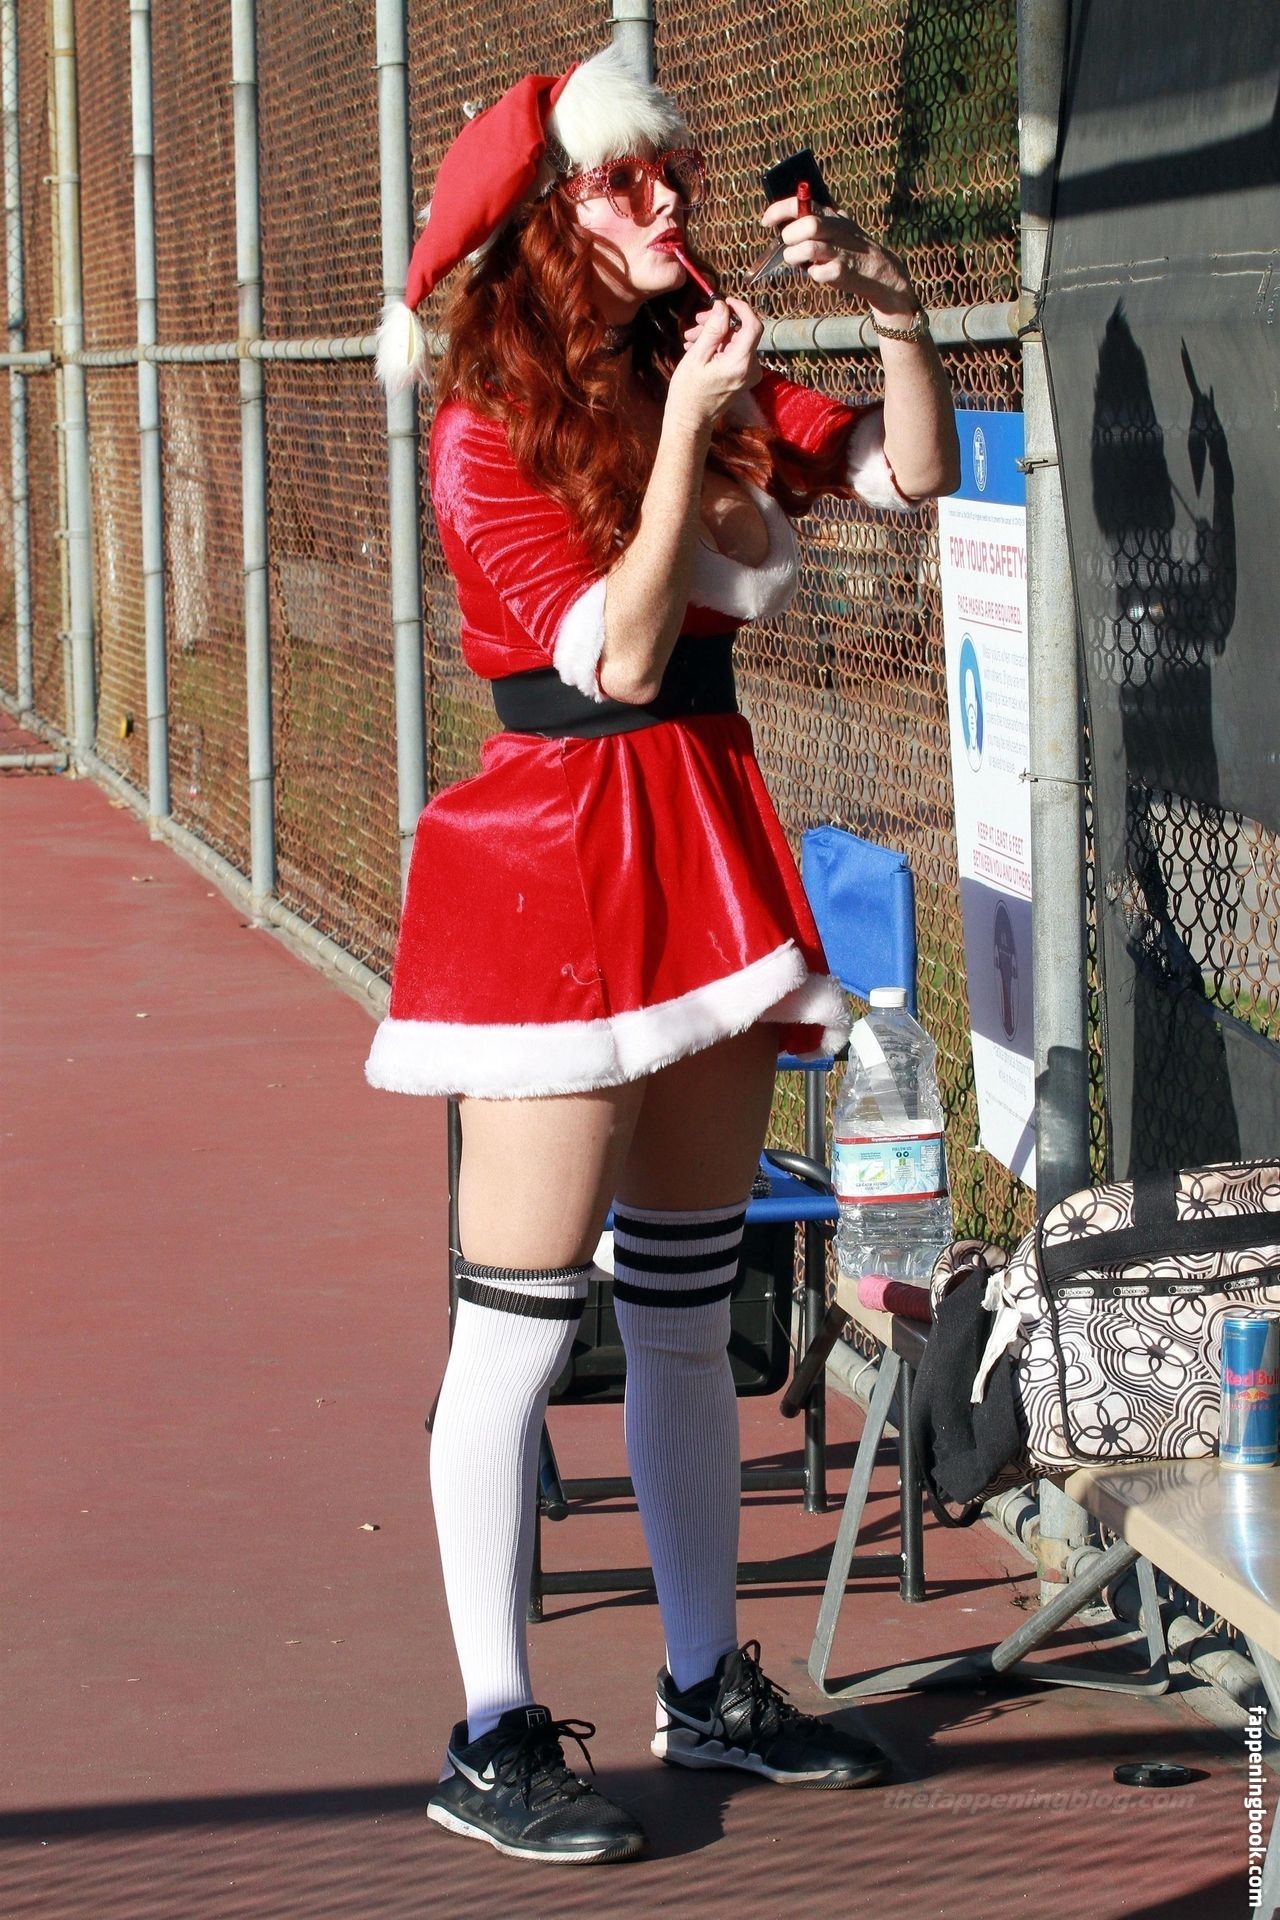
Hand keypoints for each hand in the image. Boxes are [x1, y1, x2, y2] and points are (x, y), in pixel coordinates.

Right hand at [666, 297, 762, 431]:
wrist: (690, 421)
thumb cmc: (688, 392)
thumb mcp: (696, 357)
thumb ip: (713, 329)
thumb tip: (723, 306)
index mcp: (740, 363)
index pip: (753, 325)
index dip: (741, 309)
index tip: (724, 302)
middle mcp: (751, 369)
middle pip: (742, 332)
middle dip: (720, 323)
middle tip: (696, 322)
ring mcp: (749, 374)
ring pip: (737, 340)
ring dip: (716, 334)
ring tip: (692, 338)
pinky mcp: (744, 376)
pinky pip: (735, 351)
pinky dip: (719, 345)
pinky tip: (700, 347)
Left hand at [761, 194, 916, 316]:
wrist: (880, 270)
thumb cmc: (850, 248)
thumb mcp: (838, 225)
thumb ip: (816, 218)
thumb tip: (783, 218)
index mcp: (830, 215)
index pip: (801, 203)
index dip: (779, 211)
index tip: (766, 222)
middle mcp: (835, 229)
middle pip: (808, 224)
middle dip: (790, 236)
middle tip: (790, 245)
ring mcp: (840, 250)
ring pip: (808, 249)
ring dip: (795, 257)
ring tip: (799, 261)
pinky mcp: (842, 272)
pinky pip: (817, 273)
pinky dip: (812, 275)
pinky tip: (817, 273)